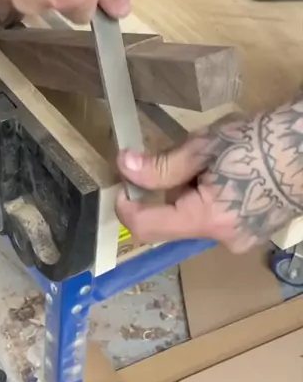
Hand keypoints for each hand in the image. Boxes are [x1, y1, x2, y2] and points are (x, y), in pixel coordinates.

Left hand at [116, 100, 302, 252]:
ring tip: (214, 161)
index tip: (121, 183)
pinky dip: (213, 198)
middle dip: (168, 191)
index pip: (147, 228)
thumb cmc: (261, 142)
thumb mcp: (205, 147)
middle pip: (174, 220)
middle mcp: (223, 239)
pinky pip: (219, 217)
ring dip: (192, 193)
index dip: (126, 207)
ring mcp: (243, 238)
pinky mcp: (256, 231)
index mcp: (207, 220)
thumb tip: (125, 167)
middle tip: (181, 157)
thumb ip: (162, 164)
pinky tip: (231, 172)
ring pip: (196, 217)